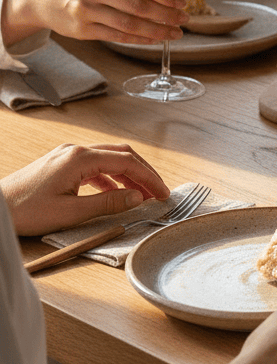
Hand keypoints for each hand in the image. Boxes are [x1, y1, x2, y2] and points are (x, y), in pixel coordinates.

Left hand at [1, 142, 169, 235]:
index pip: (127, 162)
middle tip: (159, 192)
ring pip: (110, 158)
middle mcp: (76, 151)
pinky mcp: (61, 164)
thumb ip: (108, 203)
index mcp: (80, 158)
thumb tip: (137, 197)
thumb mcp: (71, 212)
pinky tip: (115, 193)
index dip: (149, 178)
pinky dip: (111, 178)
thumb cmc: (26, 210)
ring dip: (129, 175)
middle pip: (122, 155)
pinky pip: (95, 166)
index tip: (163, 193)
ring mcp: (68, 155)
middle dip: (144, 173)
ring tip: (142, 194)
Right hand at [2, 0, 188, 46]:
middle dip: (166, 15)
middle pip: (138, 6)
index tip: (182, 2)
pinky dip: (140, 39)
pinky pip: (118, 36)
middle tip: (184, 19)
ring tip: (175, 33)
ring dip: (157, 31)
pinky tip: (154, 39)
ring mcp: (86, 10)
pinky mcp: (83, 29)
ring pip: (129, 24)